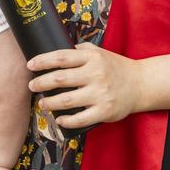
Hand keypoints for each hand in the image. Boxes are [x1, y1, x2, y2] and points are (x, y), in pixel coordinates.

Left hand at [27, 42, 142, 128]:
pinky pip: (81, 118)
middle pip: (60, 78)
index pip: (61, 57)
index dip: (43, 61)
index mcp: (92, 58)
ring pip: (67, 100)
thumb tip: (55, 49)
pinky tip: (59, 119)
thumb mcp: (99, 52)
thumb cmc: (115, 67)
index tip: (30, 65)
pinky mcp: (105, 111)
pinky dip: (67, 120)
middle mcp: (95, 74)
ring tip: (41, 103)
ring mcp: (100, 94)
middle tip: (32, 85)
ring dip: (50, 102)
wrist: (140, 84)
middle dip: (41, 83)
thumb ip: (79, 50)